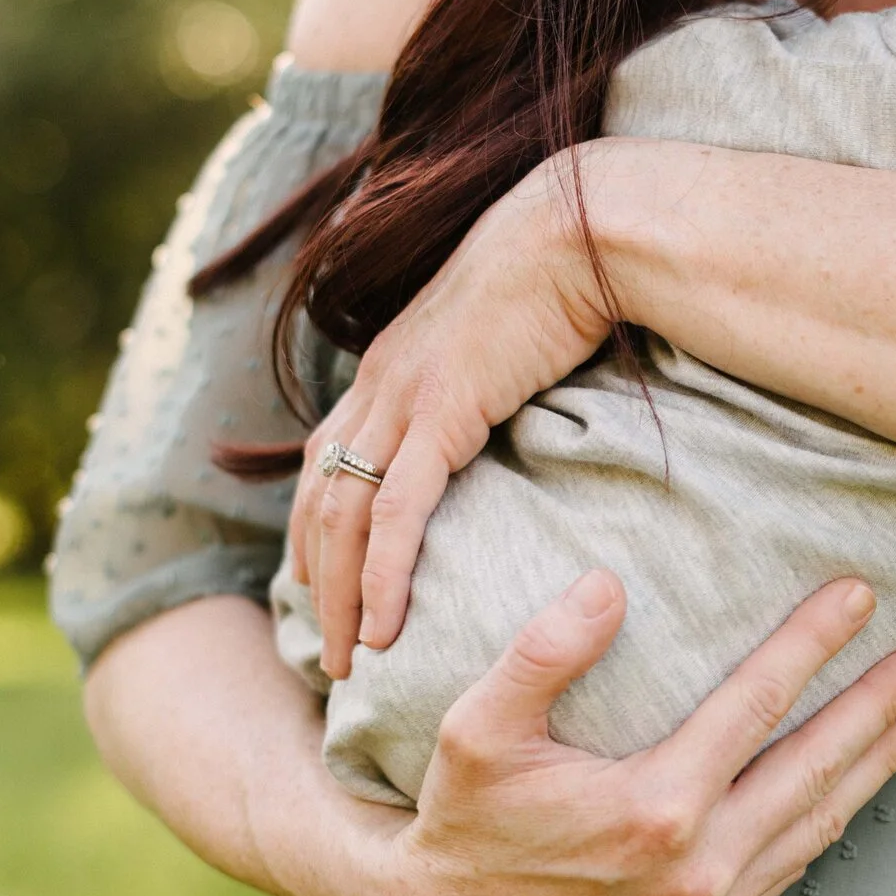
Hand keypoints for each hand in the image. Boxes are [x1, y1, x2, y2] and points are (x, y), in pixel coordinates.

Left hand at [290, 148, 618, 678]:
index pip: (325, 465)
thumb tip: (505, 428)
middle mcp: (378, 384)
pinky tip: (385, 626)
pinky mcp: (441, 409)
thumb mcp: (507, 348)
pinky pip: (396, 509)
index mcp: (388, 371)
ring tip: (352, 661)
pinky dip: (382, 573)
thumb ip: (487, 391)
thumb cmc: (563, 285)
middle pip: (318, 501)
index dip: (314, 534)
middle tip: (327, 652)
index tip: (322, 592)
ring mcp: (403, 395)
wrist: (581, 233)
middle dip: (314, 582)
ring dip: (339, 596)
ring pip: (342, 515)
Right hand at [290, 570, 895, 895]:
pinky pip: (797, 861)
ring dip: (878, 760)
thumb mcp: (477, 727)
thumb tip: (610, 584)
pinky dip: (838, 810)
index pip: (758, 705)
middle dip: (882, 706)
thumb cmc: (461, 815)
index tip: (860, 593)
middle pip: (818, 766)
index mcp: (653, 808)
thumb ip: (541, 653)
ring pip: (822, 819)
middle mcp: (698, 866)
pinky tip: (863, 774)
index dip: (813, 643)